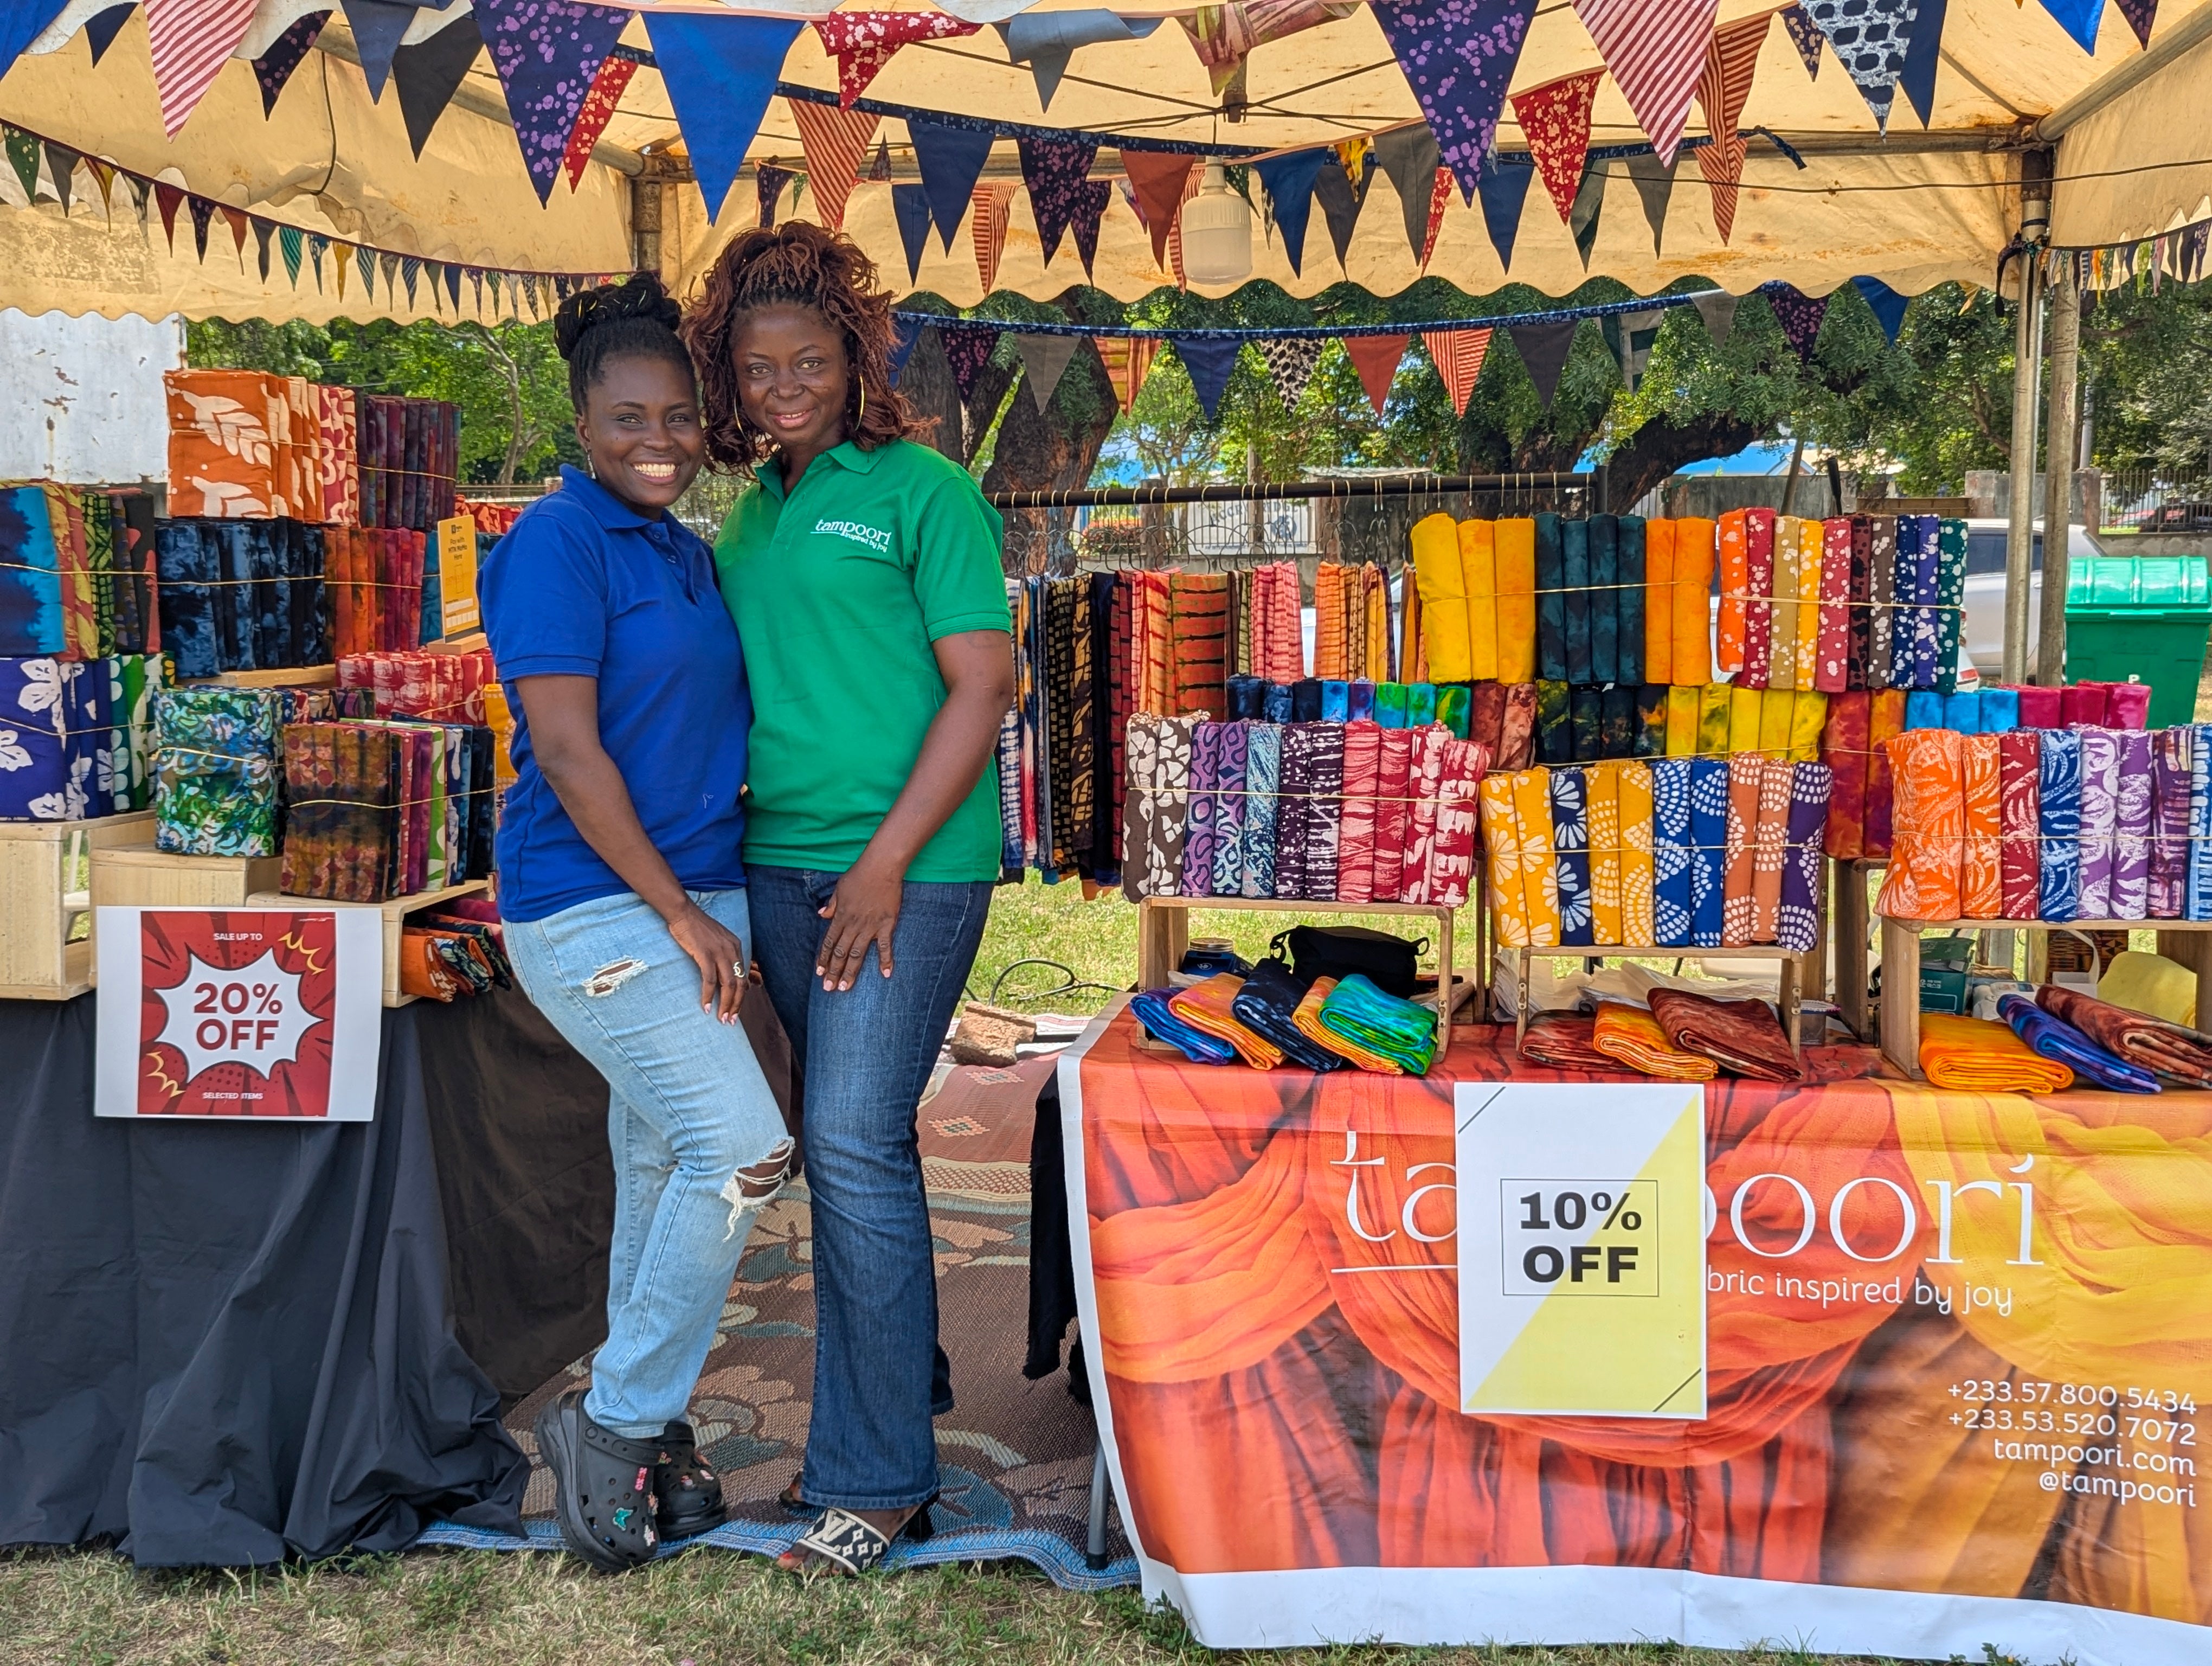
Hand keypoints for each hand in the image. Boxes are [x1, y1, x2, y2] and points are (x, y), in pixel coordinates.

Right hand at [666, 901, 746, 1022]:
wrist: (683, 912)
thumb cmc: (696, 927)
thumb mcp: (717, 940)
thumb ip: (725, 955)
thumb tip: (728, 976)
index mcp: (736, 946)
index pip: (743, 976)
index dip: (741, 995)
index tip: (735, 1010)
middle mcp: (731, 950)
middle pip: (739, 983)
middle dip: (736, 1004)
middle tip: (730, 1020)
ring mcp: (719, 952)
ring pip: (727, 984)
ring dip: (725, 1004)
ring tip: (721, 1018)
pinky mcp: (705, 954)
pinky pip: (709, 979)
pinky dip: (709, 995)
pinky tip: (705, 1006)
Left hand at [817, 859, 902, 990]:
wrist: (881, 867)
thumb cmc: (859, 875)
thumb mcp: (839, 888)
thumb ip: (832, 905)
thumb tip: (822, 915)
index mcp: (841, 917)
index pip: (829, 943)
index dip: (823, 959)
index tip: (819, 973)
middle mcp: (853, 925)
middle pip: (841, 953)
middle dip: (833, 972)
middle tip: (829, 989)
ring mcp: (870, 927)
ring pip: (857, 954)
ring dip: (851, 972)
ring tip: (846, 987)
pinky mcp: (886, 925)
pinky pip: (885, 946)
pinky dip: (886, 961)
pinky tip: (885, 974)